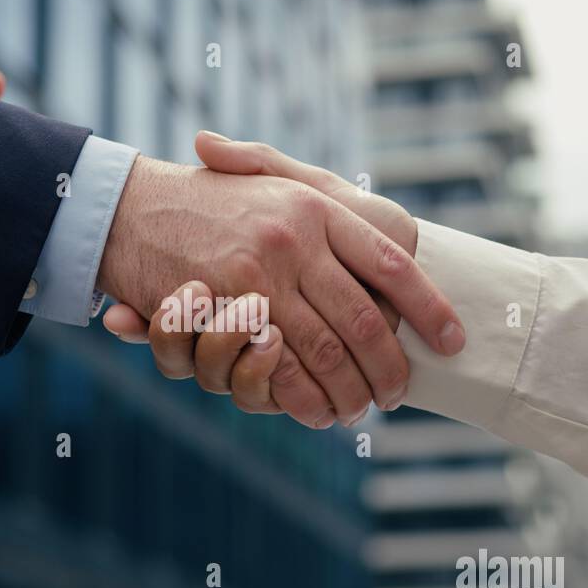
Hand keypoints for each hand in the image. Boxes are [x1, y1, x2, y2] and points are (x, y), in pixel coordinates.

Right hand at [103, 132, 461, 425]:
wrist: (134, 204)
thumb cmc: (212, 194)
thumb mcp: (272, 176)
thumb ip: (324, 194)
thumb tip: (398, 230)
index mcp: (318, 206)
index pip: (392, 264)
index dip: (429, 306)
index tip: (454, 340)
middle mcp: (296, 237)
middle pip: (365, 318)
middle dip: (388, 366)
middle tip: (399, 394)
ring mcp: (261, 272)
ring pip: (327, 349)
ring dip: (351, 389)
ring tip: (364, 409)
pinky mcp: (226, 307)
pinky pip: (279, 364)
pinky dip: (305, 396)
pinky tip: (320, 411)